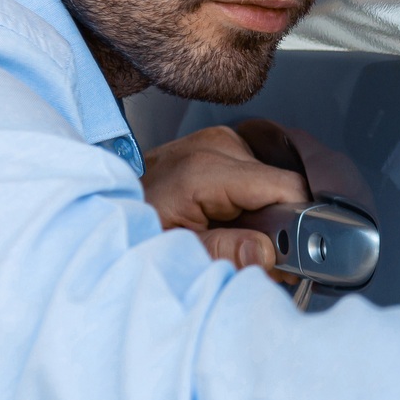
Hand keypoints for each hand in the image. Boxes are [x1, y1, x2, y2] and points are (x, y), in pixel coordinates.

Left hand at [142, 125, 309, 277]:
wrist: (103, 204)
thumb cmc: (132, 226)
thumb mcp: (173, 251)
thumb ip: (222, 253)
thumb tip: (266, 254)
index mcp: (205, 170)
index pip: (286, 188)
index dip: (296, 225)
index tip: (289, 257)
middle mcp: (217, 145)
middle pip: (283, 187)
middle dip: (278, 226)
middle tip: (250, 253)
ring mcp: (221, 141)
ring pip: (275, 183)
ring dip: (266, 215)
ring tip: (232, 234)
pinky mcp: (223, 144)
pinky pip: (258, 176)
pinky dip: (253, 202)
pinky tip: (229, 218)